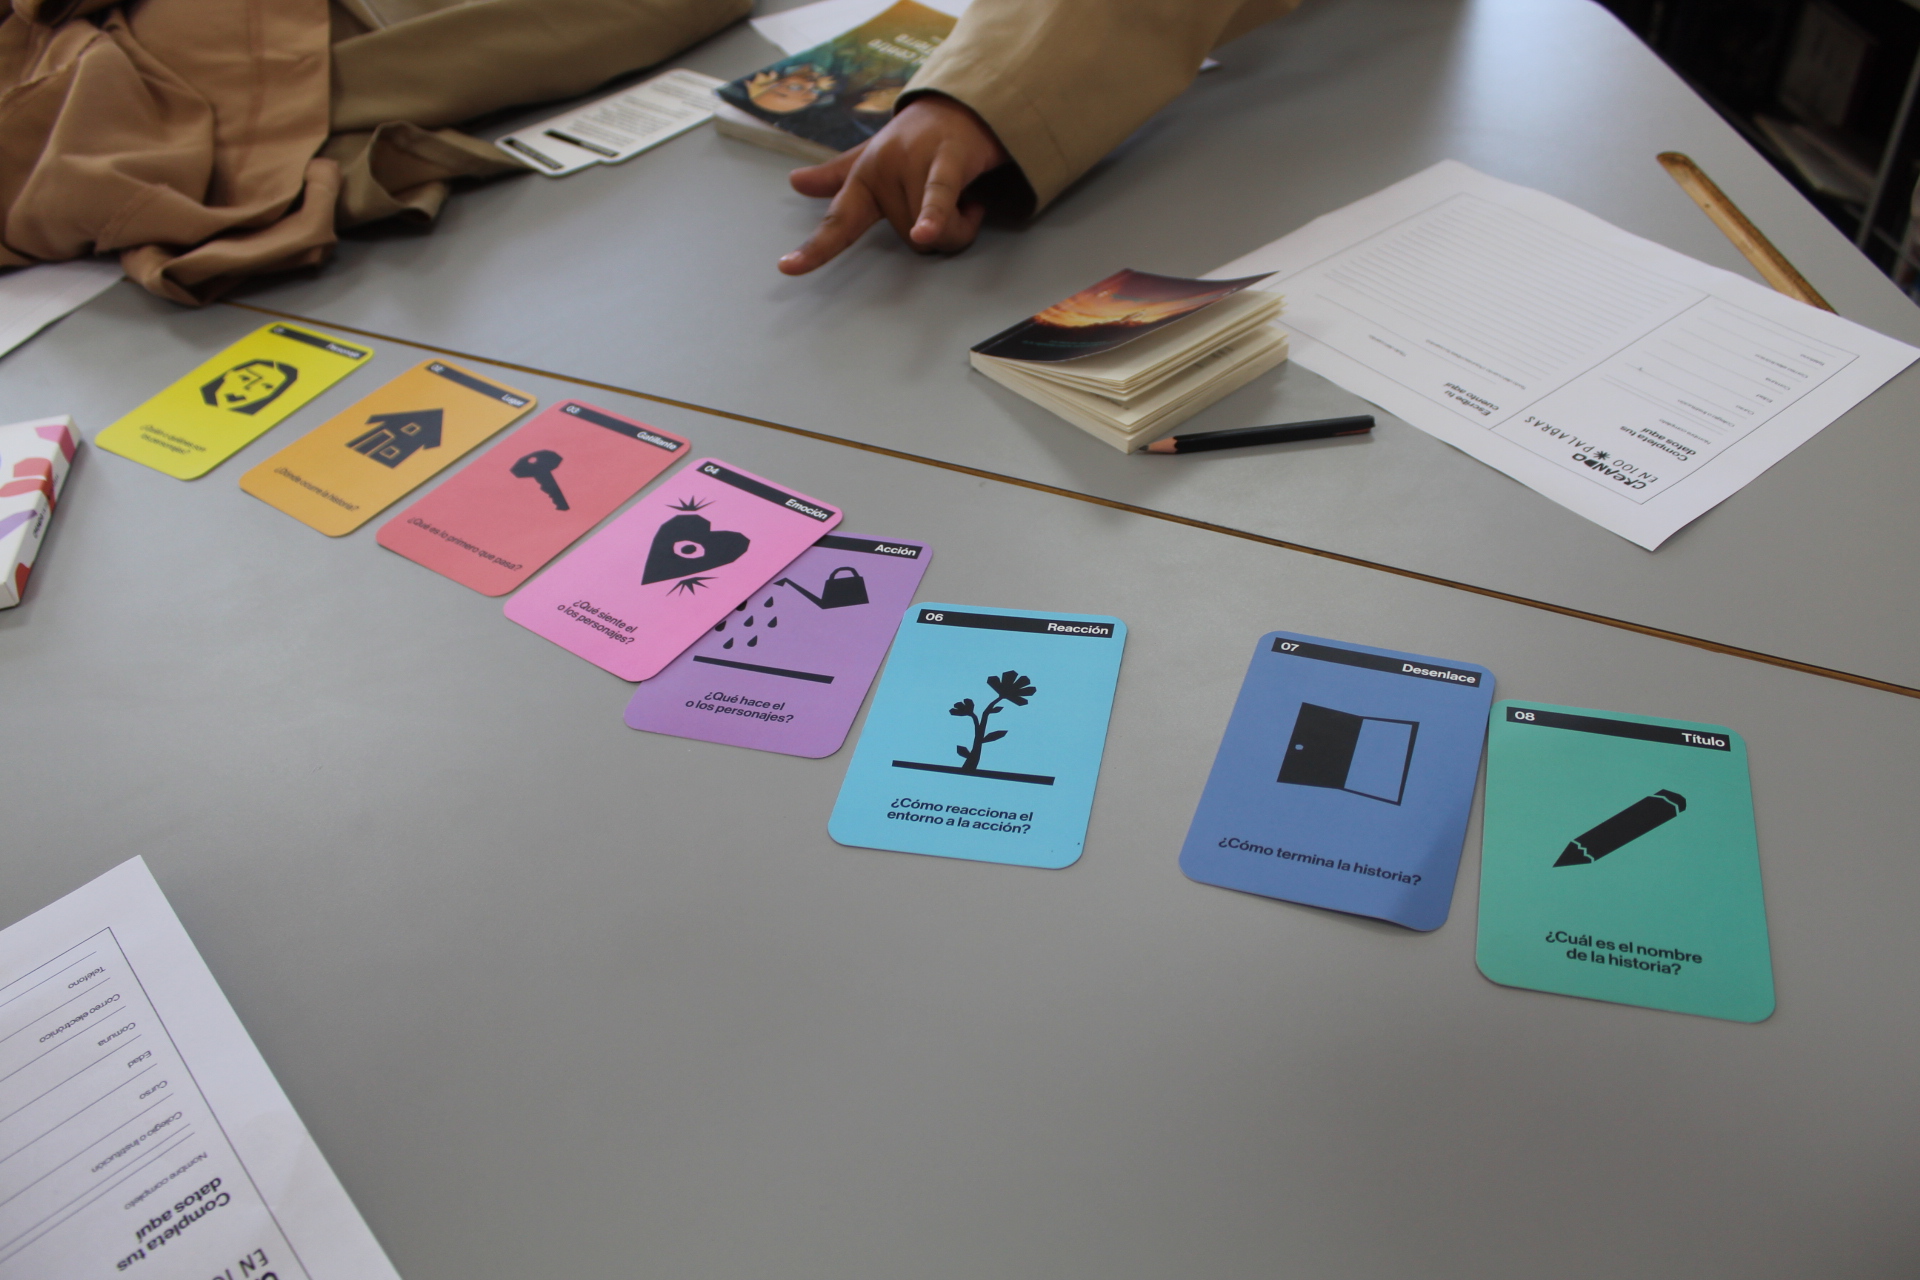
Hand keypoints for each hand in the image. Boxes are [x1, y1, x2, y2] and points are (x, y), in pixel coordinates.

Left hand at [778, 94, 1009, 274]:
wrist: (960, 103)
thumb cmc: (919, 141)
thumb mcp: (872, 159)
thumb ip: (836, 176)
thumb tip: (793, 182)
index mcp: (863, 177)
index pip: (838, 219)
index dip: (815, 248)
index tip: (788, 267)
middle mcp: (882, 169)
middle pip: (910, 240)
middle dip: (937, 235)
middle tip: (950, 209)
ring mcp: (912, 160)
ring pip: (931, 231)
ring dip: (960, 227)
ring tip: (968, 204)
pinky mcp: (947, 156)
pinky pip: (939, 196)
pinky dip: (936, 218)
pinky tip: (927, 232)